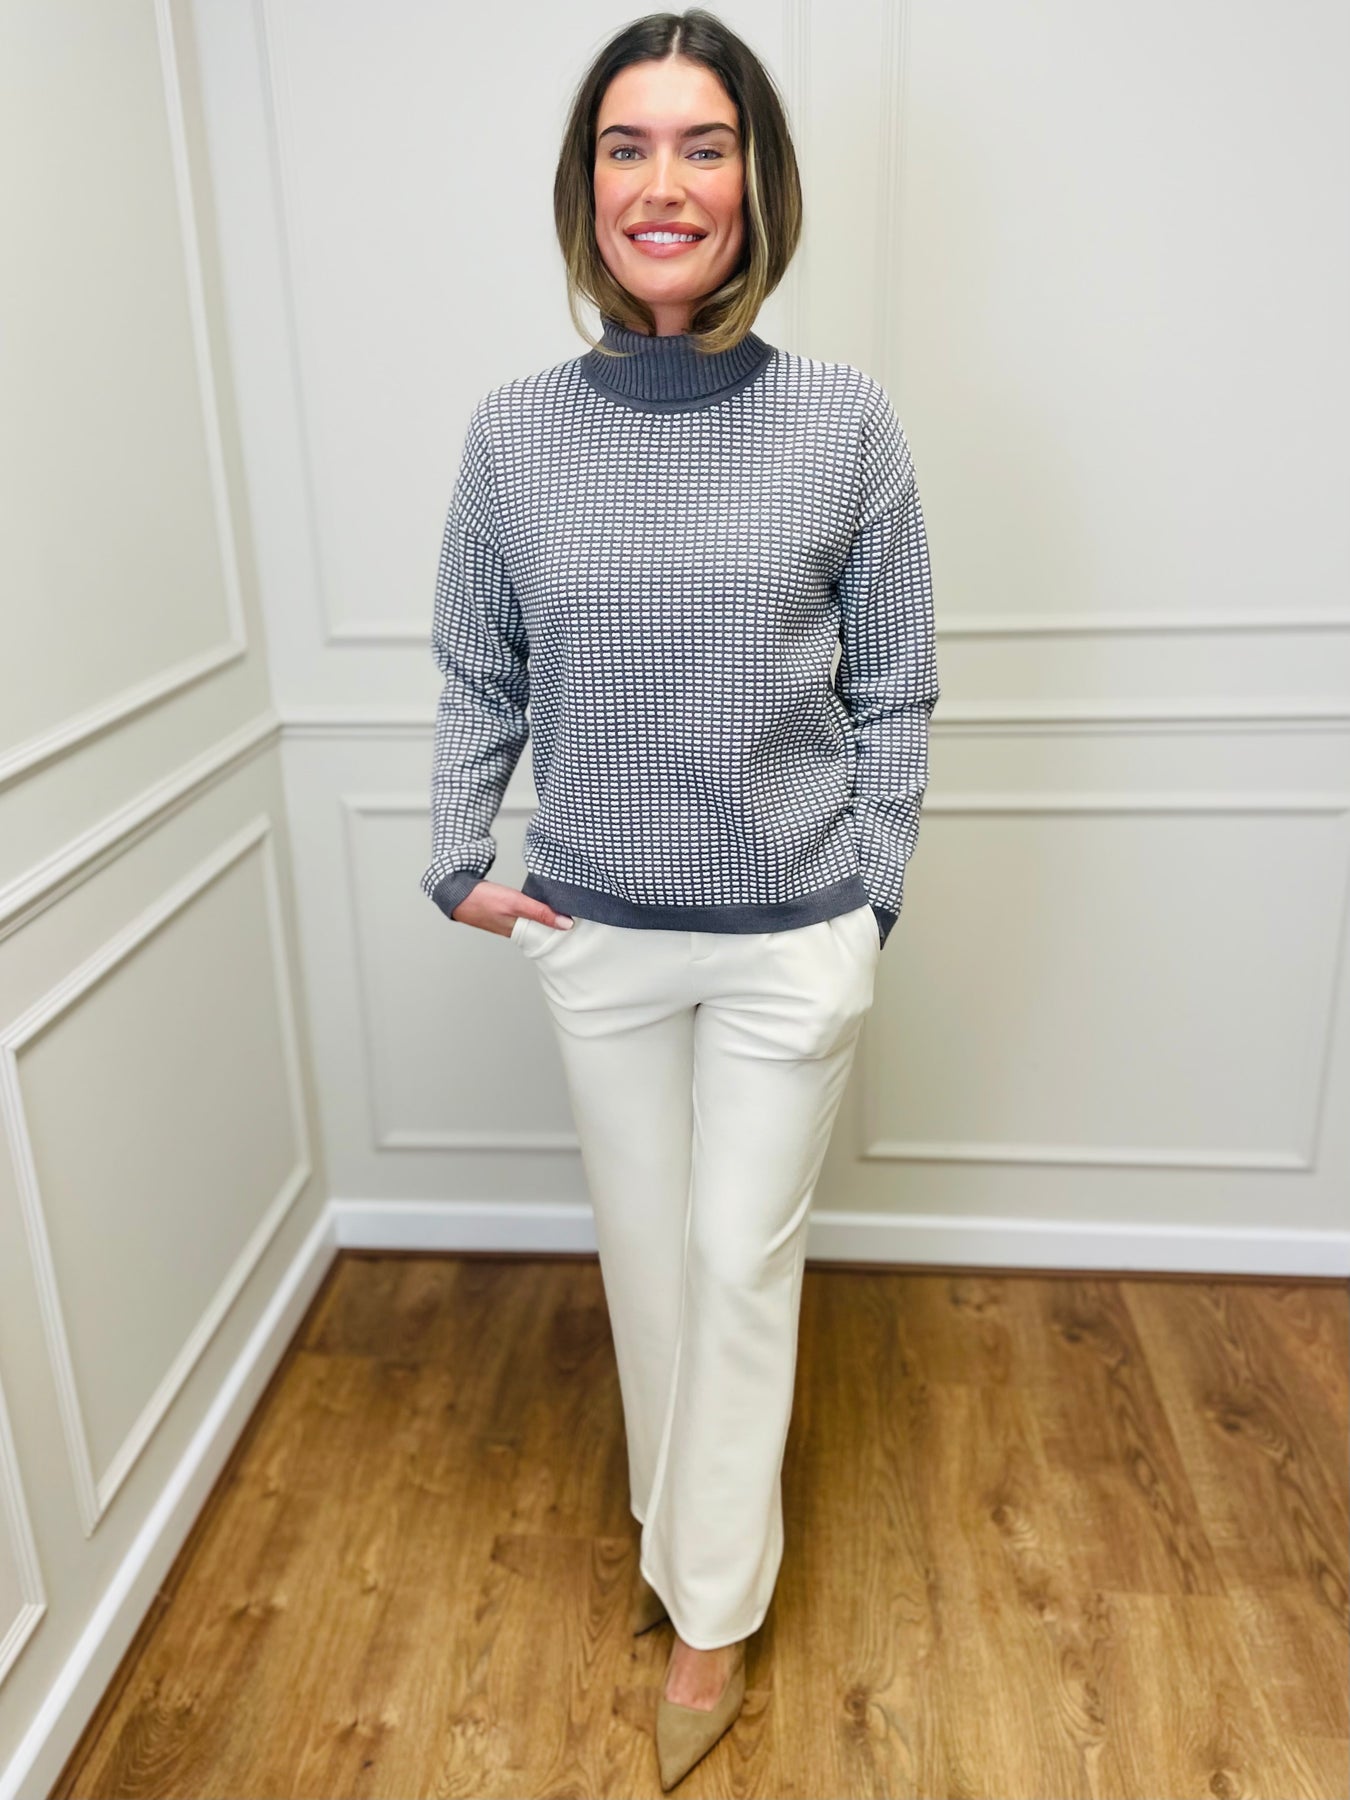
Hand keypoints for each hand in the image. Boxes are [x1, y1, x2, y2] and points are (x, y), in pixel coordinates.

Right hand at [451, 879, 573, 939]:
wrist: (454, 891)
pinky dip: (537, 910)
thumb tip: (566, 924)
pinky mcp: (505, 912)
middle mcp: (516, 929)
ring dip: (548, 916)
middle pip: (544, 930)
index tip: (584, 925)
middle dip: (560, 925)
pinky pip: (526, 914)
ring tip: (567, 909)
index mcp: (520, 932)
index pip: (549, 936)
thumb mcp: (515, 903)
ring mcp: (509, 921)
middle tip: (582, 918)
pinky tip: (544, 903)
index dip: (565, 932)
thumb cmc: (482, 900)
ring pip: (536, 922)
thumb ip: (540, 912)